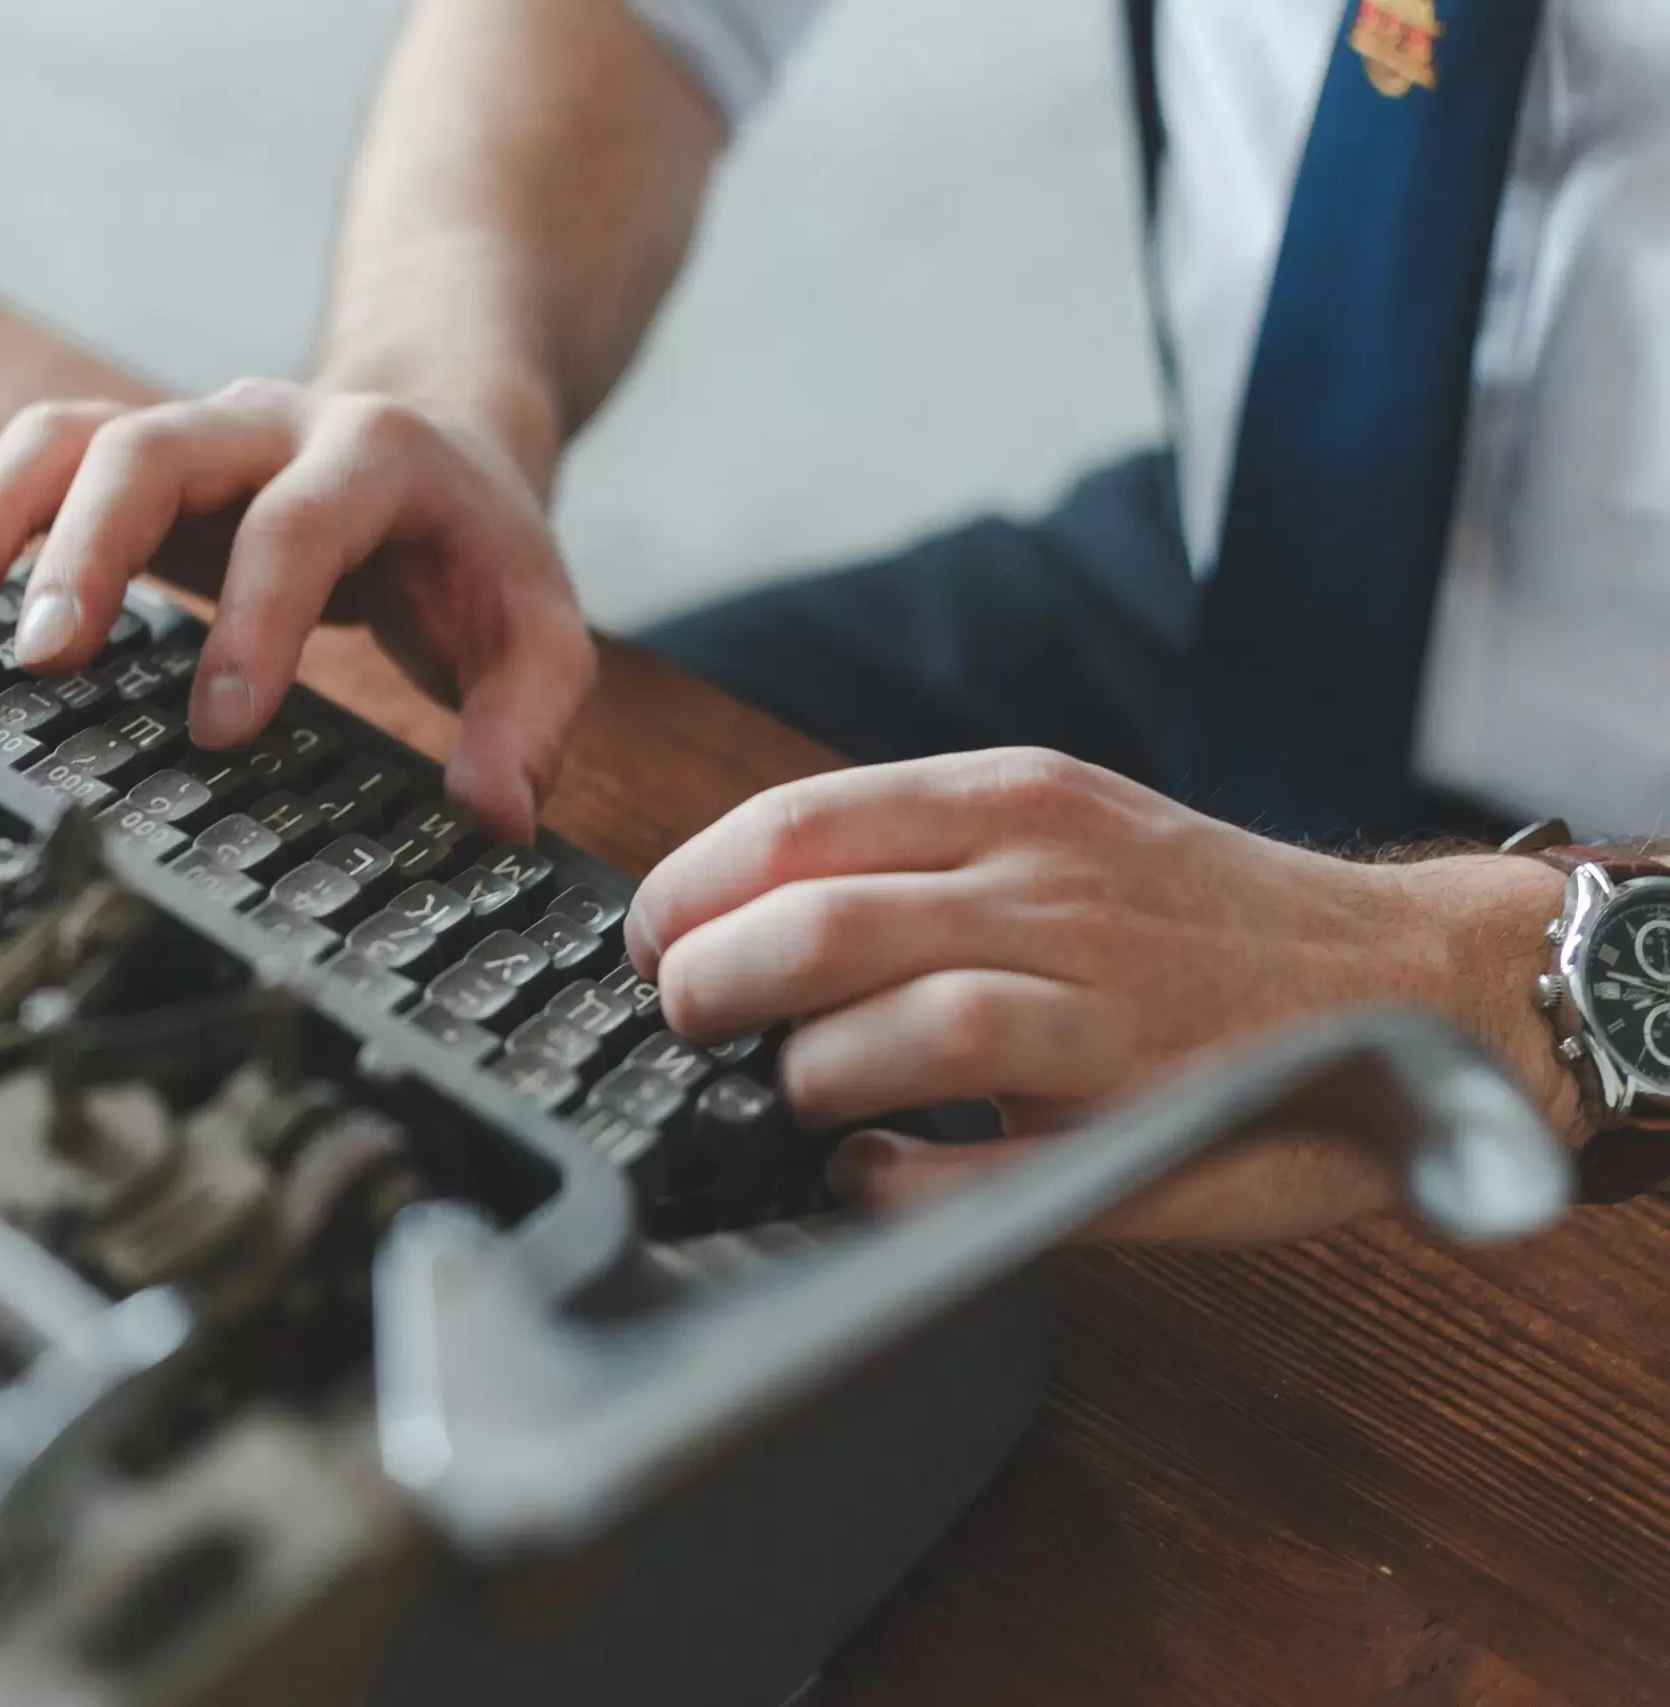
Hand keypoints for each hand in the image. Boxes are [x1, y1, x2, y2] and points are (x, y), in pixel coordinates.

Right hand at [0, 380, 596, 841]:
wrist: (446, 433)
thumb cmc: (479, 554)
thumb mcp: (538, 632)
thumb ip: (526, 723)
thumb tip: (492, 818)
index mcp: (375, 458)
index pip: (300, 529)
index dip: (257, 623)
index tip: (218, 731)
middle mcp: (267, 425)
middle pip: (153, 451)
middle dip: (86, 551)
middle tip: (38, 659)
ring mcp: (190, 432)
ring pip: (74, 437)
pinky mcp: (135, 456)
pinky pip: (36, 447)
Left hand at [624, 749, 1580, 1243]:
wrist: (1414, 979)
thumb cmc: (1198, 913)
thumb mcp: (1062, 823)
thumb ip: (920, 850)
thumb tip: (737, 907)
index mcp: (1017, 803)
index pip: (799, 824)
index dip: (691, 888)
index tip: (650, 939)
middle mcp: (1052, 891)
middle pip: (818, 926)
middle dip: (712, 985)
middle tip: (688, 1021)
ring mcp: (1102, 1010)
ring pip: (894, 1034)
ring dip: (802, 1077)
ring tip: (789, 1091)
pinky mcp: (1138, 1126)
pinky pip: (975, 1167)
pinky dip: (894, 1181)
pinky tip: (869, 1174)